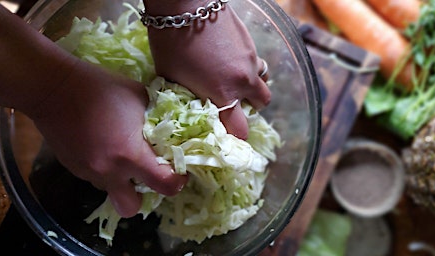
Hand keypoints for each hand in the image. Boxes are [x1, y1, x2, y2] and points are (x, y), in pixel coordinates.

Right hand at [28, 61, 187, 217]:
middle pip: (130, 208)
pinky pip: (95, 177)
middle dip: (141, 196)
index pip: (164, 185)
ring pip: (111, 190)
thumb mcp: (139, 97)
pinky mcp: (72, 168)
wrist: (53, 88)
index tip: (178, 172)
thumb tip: (170, 129)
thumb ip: (158, 118)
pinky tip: (102, 144)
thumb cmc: (101, 88)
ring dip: (121, 178)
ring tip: (121, 152)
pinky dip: (103, 167)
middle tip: (146, 173)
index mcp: (130, 155)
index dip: (176, 182)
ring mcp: (88, 172)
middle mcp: (109, 171)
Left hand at [144, 0, 270, 139]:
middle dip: (252, 106)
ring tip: (235, 78)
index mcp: (223, 95)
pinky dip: (247, 64)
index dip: (236, 135)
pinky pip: (256, 60)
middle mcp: (243, 80)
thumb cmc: (170, 43)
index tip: (229, 133)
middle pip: (263, 103)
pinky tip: (230, 57)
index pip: (240, 129)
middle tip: (236, 102)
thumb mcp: (171, 78)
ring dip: (253, 83)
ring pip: (263, 78)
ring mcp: (250, 59)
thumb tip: (187, 104)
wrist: (184, 4)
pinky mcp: (250, 42)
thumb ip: (186, 96)